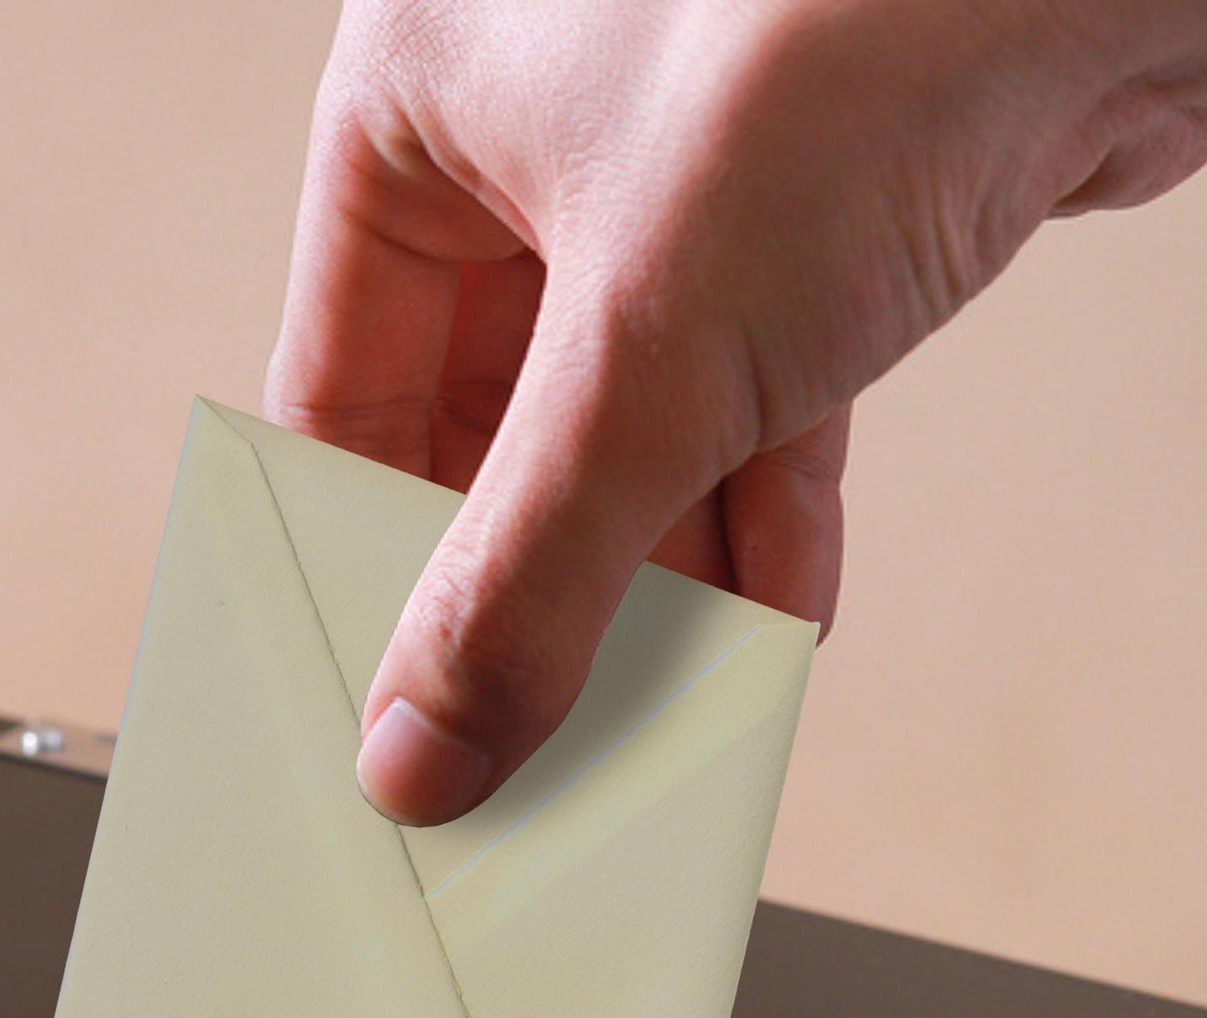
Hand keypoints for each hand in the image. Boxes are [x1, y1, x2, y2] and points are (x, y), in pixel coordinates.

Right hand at [268, 0, 1206, 824]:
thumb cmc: (863, 34)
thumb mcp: (646, 355)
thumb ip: (525, 581)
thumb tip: (424, 756)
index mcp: (413, 103)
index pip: (344, 397)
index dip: (373, 569)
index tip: (404, 711)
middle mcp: (526, 126)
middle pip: (489, 428)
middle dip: (543, 581)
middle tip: (548, 719)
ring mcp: (671, 167)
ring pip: (625, 424)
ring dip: (660, 570)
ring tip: (669, 694)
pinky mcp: (803, 206)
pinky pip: (744, 394)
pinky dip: (758, 511)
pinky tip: (776, 621)